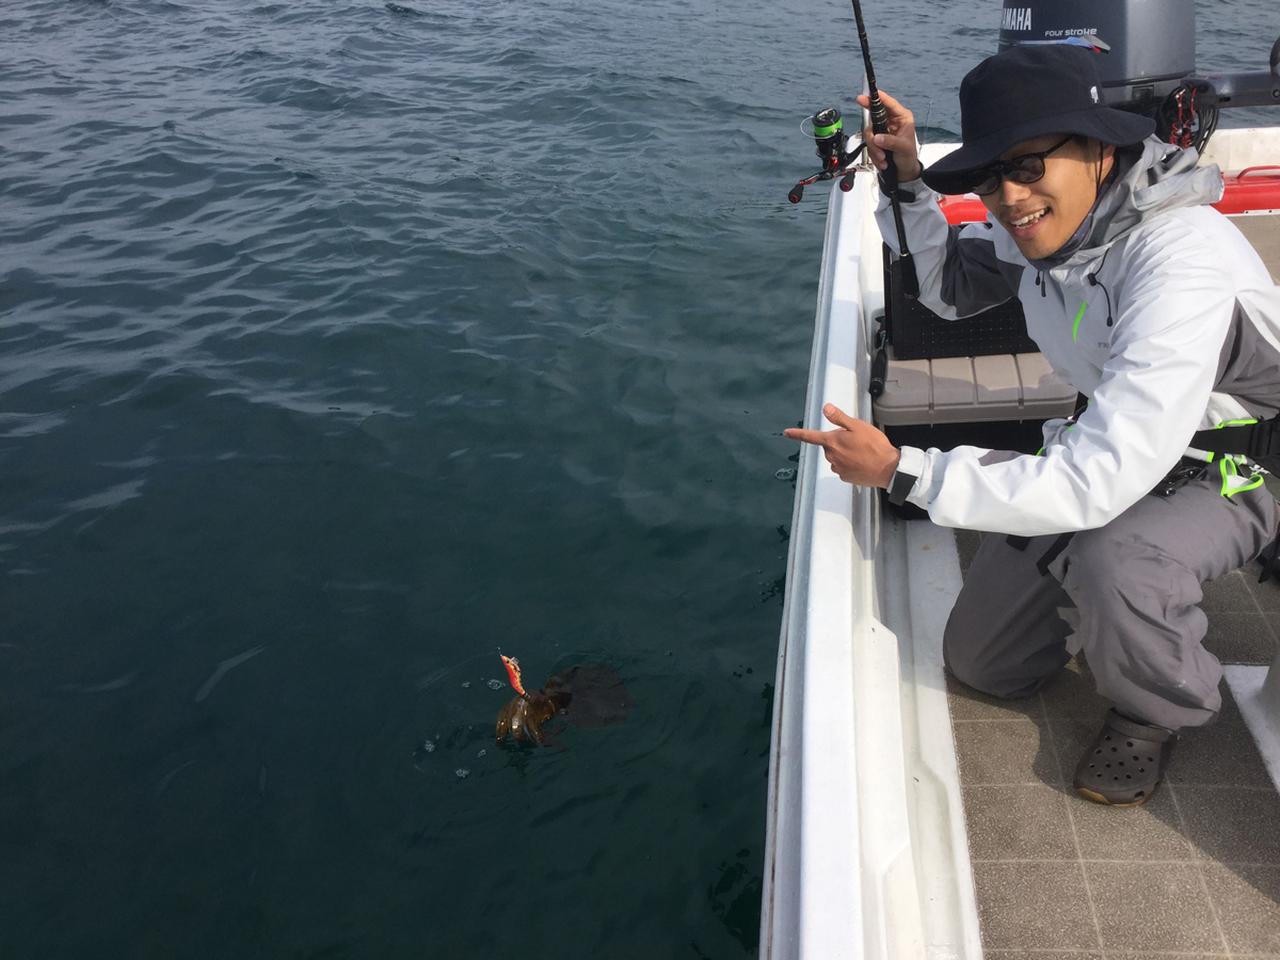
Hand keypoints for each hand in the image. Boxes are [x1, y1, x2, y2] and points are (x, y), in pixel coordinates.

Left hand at [783, 403, 900, 487]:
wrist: (888, 468)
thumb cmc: (874, 446)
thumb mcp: (857, 426)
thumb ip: (839, 418)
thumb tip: (825, 408)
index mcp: (832, 442)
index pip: (810, 437)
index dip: (797, 434)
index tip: (786, 433)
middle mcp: (831, 456)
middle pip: (829, 445)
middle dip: (839, 441)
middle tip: (857, 440)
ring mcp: (837, 468)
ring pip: (836, 456)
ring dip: (845, 452)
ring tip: (863, 451)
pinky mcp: (844, 477)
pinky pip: (843, 467)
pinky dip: (851, 463)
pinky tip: (863, 461)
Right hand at [856, 90, 921, 182]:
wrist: (904, 171)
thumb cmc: (908, 156)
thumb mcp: (903, 147)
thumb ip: (891, 141)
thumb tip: (877, 138)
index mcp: (901, 117)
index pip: (888, 104)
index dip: (876, 99)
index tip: (864, 97)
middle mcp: (890, 122)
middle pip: (873, 119)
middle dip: (873, 136)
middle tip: (874, 142)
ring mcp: (881, 131)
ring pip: (869, 135)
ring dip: (874, 148)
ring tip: (883, 158)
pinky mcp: (876, 141)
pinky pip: (868, 145)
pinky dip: (874, 155)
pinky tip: (882, 161)